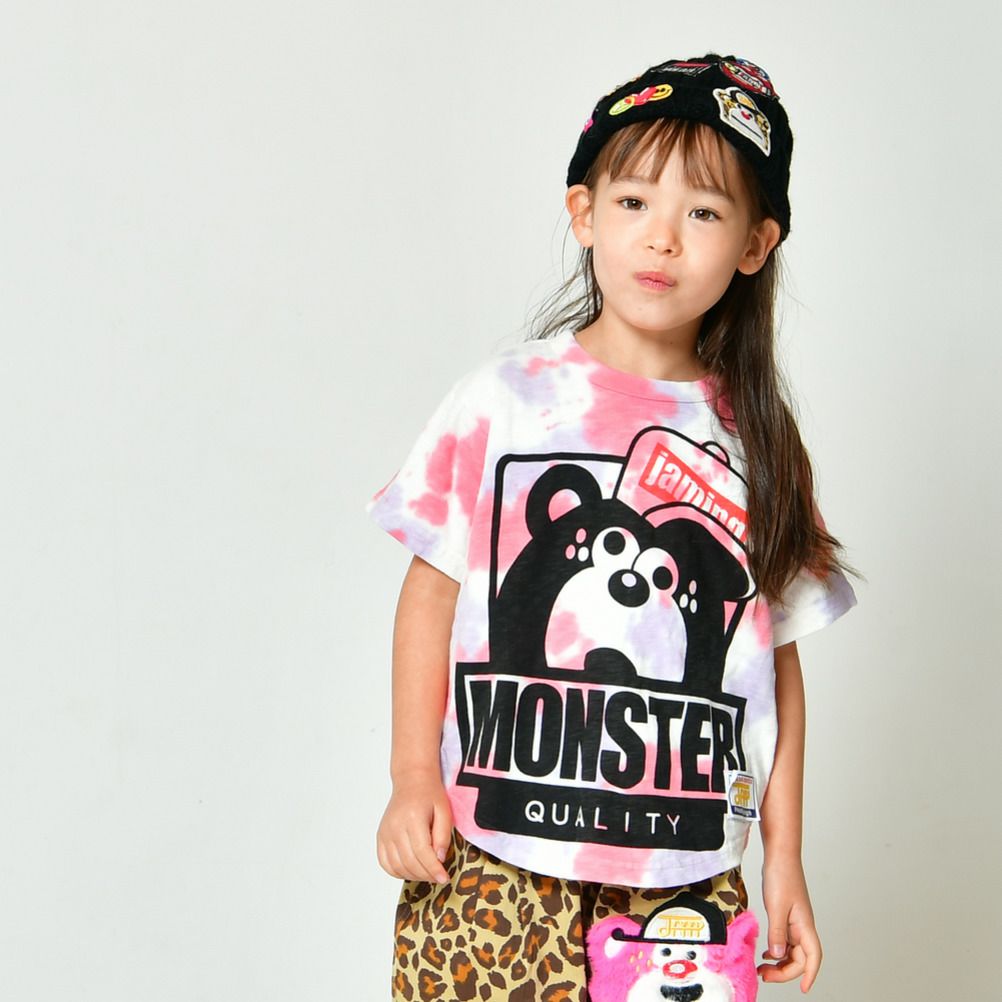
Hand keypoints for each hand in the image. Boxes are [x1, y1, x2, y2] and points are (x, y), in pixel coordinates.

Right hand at [376, 771, 452, 883]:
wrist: (411, 781)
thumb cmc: (430, 794)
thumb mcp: (444, 811)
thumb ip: (443, 835)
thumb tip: (440, 859)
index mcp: (412, 818)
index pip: (422, 852)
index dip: (433, 869)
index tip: (444, 878)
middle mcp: (394, 827)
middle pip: (409, 862)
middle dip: (426, 875)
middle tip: (439, 877)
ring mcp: (385, 833)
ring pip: (397, 866)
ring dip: (414, 875)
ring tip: (427, 873)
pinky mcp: (380, 837)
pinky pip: (385, 863)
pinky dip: (398, 872)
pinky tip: (411, 869)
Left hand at [757, 856, 822, 992]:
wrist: (780, 855)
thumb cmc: (781, 876)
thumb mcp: (776, 906)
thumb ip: (777, 933)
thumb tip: (778, 956)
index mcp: (804, 925)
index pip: (813, 957)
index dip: (809, 975)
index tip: (804, 989)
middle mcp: (802, 926)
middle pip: (800, 958)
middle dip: (785, 972)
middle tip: (765, 976)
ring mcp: (795, 921)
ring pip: (792, 950)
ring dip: (780, 962)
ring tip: (763, 969)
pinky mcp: (786, 915)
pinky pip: (785, 939)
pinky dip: (776, 949)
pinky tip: (766, 953)